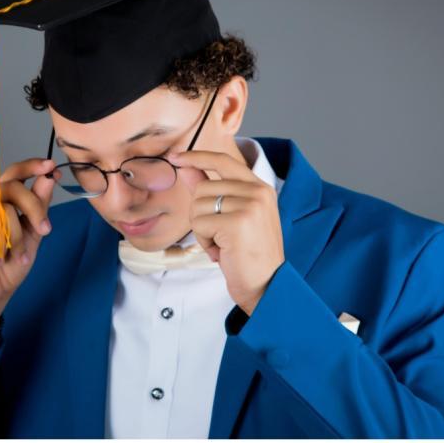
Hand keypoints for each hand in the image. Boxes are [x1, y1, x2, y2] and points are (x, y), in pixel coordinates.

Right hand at [0, 158, 58, 310]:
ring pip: (3, 206)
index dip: (31, 166)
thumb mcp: (34, 233)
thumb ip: (40, 206)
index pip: (14, 173)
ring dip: (17, 235)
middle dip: (34, 207)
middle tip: (45, 229)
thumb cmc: (11, 264)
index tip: (50, 167)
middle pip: (13, 186)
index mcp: (2, 200)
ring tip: (15, 253)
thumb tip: (48, 177)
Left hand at [168, 150, 284, 315]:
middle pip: (203, 188)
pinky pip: (200, 224)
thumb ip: (211, 190)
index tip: (175, 157)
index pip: (223, 161)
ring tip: (223, 245)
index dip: (196, 157)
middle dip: (200, 214)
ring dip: (202, 230)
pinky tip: (221, 252)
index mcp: (260, 187)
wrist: (267, 285)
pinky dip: (205, 242)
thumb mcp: (232, 217)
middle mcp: (258, 192)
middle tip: (217, 235)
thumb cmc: (249, 254)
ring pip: (198, 206)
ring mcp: (249, 206)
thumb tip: (186, 168)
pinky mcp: (237, 222)